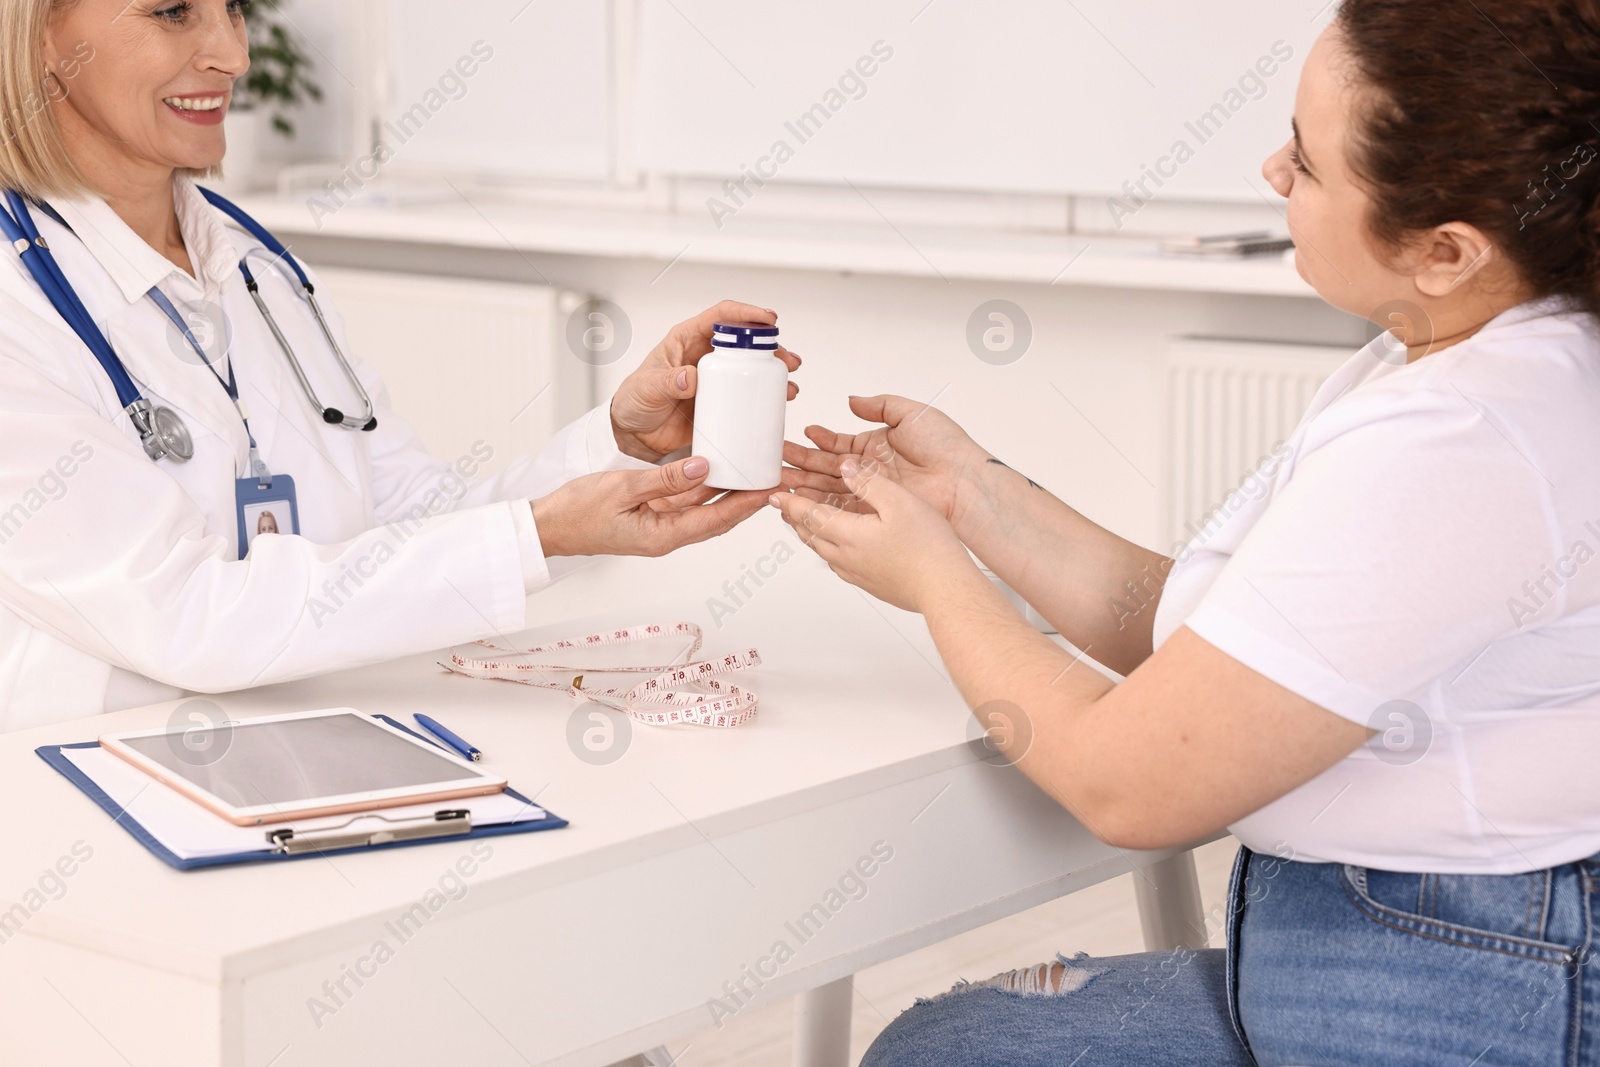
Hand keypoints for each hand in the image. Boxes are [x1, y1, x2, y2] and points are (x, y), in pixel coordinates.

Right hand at [533, 457, 791, 557]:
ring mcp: (659, 526)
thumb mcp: (622, 488)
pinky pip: (684, 502)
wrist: (547, 526)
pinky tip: (717, 470)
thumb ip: (666, 479)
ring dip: (727, 492)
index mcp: (662, 536)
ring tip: (753, 471)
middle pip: (717, 516)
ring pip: (703, 508)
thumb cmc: (576, 512)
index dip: (745, 505)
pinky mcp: (651, 516)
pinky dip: (703, 487)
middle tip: (772, 478)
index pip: (715, 519)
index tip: (769, 489)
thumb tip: (704, 467)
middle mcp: (666, 535)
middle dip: (745, 499)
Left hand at [610, 300, 801, 461]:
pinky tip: (779, 400)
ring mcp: (715, 379)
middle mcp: (705, 355)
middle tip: (786, 360)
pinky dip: (765, 395)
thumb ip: (666, 381)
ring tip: (789, 384)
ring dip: (774, 371)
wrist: (633, 436)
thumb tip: (690, 376)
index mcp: (687, 340)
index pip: (721, 316)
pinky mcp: (720, 402)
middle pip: (744, 341)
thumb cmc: (633, 403)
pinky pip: (747, 394)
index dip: (746, 314)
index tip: (768, 320)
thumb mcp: (646, 388)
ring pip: (751, 367)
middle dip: (770, 347)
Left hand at [768, 456, 978, 612]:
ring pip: (824, 551)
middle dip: (796, 518)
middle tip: (786, 506)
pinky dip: (831, 548)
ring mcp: (858, 574)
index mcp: (849, 535)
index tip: (775, 495)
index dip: (791, 503)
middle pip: (811, 535)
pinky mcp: (872, 584)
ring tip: (808, 523)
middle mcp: (847, 557)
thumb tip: (847, 469)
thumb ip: (870, 483)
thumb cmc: (928, 548)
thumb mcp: (900, 502)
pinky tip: (841, 547)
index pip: (809, 515)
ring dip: (812, 534)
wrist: (944, 590)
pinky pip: (840, 563)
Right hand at [781, 395, 987, 528]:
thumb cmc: (946, 447)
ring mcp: (872, 492)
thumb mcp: (911, 413)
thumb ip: (880, 406)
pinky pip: (842, 509)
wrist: (963, 482)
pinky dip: (821, 506)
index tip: (800, 435)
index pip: (839, 444)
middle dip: (802, 464)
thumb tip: (852, 401)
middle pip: (828, 468)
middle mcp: (871, 470)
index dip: (819, 440)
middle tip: (778, 462)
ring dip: (805, 485)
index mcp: (877, 445)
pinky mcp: (876, 511)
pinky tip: (802, 501)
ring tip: (782, 480)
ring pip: (830, 489)